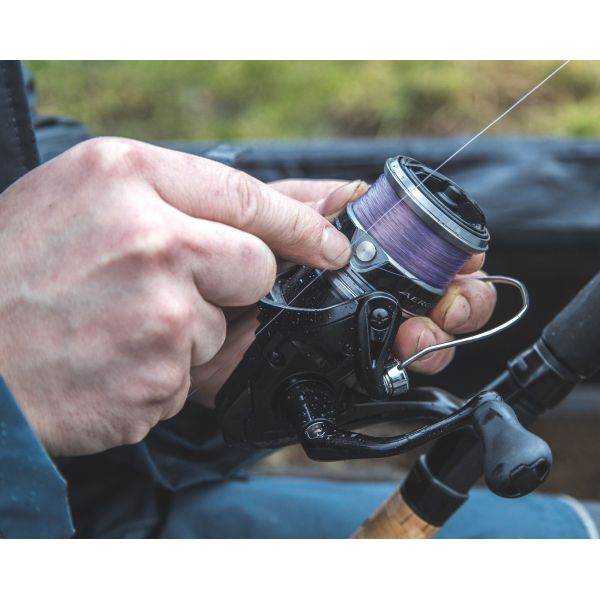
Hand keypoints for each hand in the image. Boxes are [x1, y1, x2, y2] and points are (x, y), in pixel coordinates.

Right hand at [0, 138, 351, 455]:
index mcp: (127, 177)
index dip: (300, 221)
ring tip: (113, 327)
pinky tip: (109, 361)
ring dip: (185, 336)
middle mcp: (151, 240)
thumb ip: (192, 200)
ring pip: (223, 328)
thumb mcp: (90, 199)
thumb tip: (310, 206)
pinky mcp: (158, 377)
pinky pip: (193, 376)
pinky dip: (162, 375)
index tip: (331, 239)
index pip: (249, 195)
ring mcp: (159, 313)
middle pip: (257, 266)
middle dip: (229, 285)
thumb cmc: (17, 270)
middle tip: (161, 290)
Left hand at [189, 179, 496, 404]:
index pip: (409, 251)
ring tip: (424, 332)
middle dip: (454, 298)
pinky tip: (404, 355)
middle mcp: (351, 293)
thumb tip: (356, 190)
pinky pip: (375, 374)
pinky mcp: (324, 373)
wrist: (164, 316)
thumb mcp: (253, 217)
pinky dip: (400, 366)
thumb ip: (300, 203)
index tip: (466, 255)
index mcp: (342, 252)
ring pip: (410, 337)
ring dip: (434, 333)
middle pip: (424, 295)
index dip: (443, 252)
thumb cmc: (201, 258)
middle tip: (455, 300)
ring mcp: (341, 334)